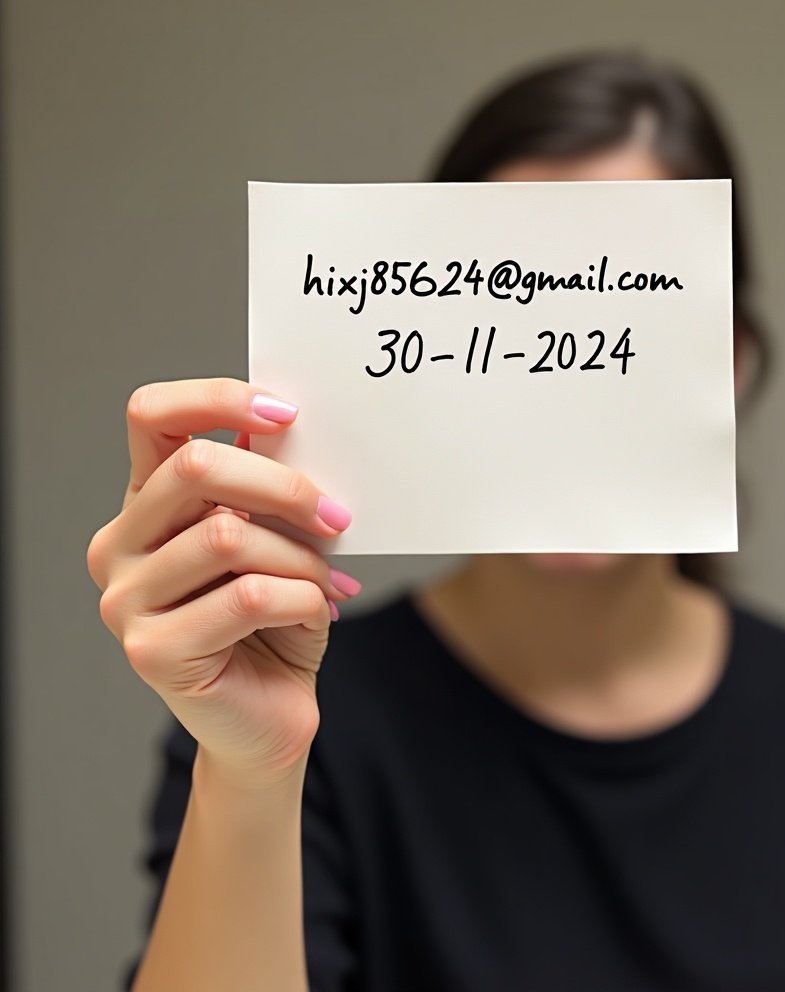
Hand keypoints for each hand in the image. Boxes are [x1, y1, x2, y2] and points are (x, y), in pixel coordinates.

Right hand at [87, 378, 359, 784]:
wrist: (270, 715)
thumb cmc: (276, 620)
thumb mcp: (277, 539)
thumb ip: (267, 489)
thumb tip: (289, 426)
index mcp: (147, 505)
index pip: (152, 416)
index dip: (218, 398)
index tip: (286, 414)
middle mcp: (119, 545)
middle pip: (193, 467)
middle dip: (282, 484)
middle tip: (336, 514)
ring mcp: (124, 599)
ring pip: (227, 536)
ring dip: (300, 556)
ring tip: (327, 580)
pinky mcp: (151, 649)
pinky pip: (248, 597)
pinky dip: (302, 599)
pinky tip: (316, 614)